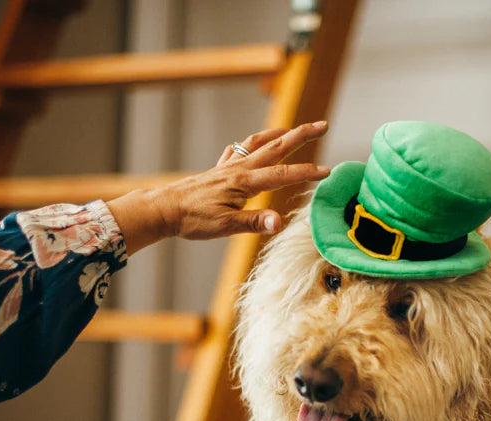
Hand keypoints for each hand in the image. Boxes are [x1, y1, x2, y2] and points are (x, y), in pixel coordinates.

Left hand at [107, 121, 330, 253]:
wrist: (163, 209)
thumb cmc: (192, 220)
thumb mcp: (225, 226)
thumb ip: (255, 222)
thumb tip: (281, 222)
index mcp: (244, 182)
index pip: (282, 174)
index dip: (306, 172)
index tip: (328, 171)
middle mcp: (238, 169)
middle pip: (276, 146)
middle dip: (302, 135)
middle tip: (323, 124)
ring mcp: (228, 167)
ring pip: (259, 143)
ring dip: (279, 134)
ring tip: (295, 130)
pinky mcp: (219, 171)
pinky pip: (240, 149)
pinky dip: (253, 143)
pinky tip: (254, 145)